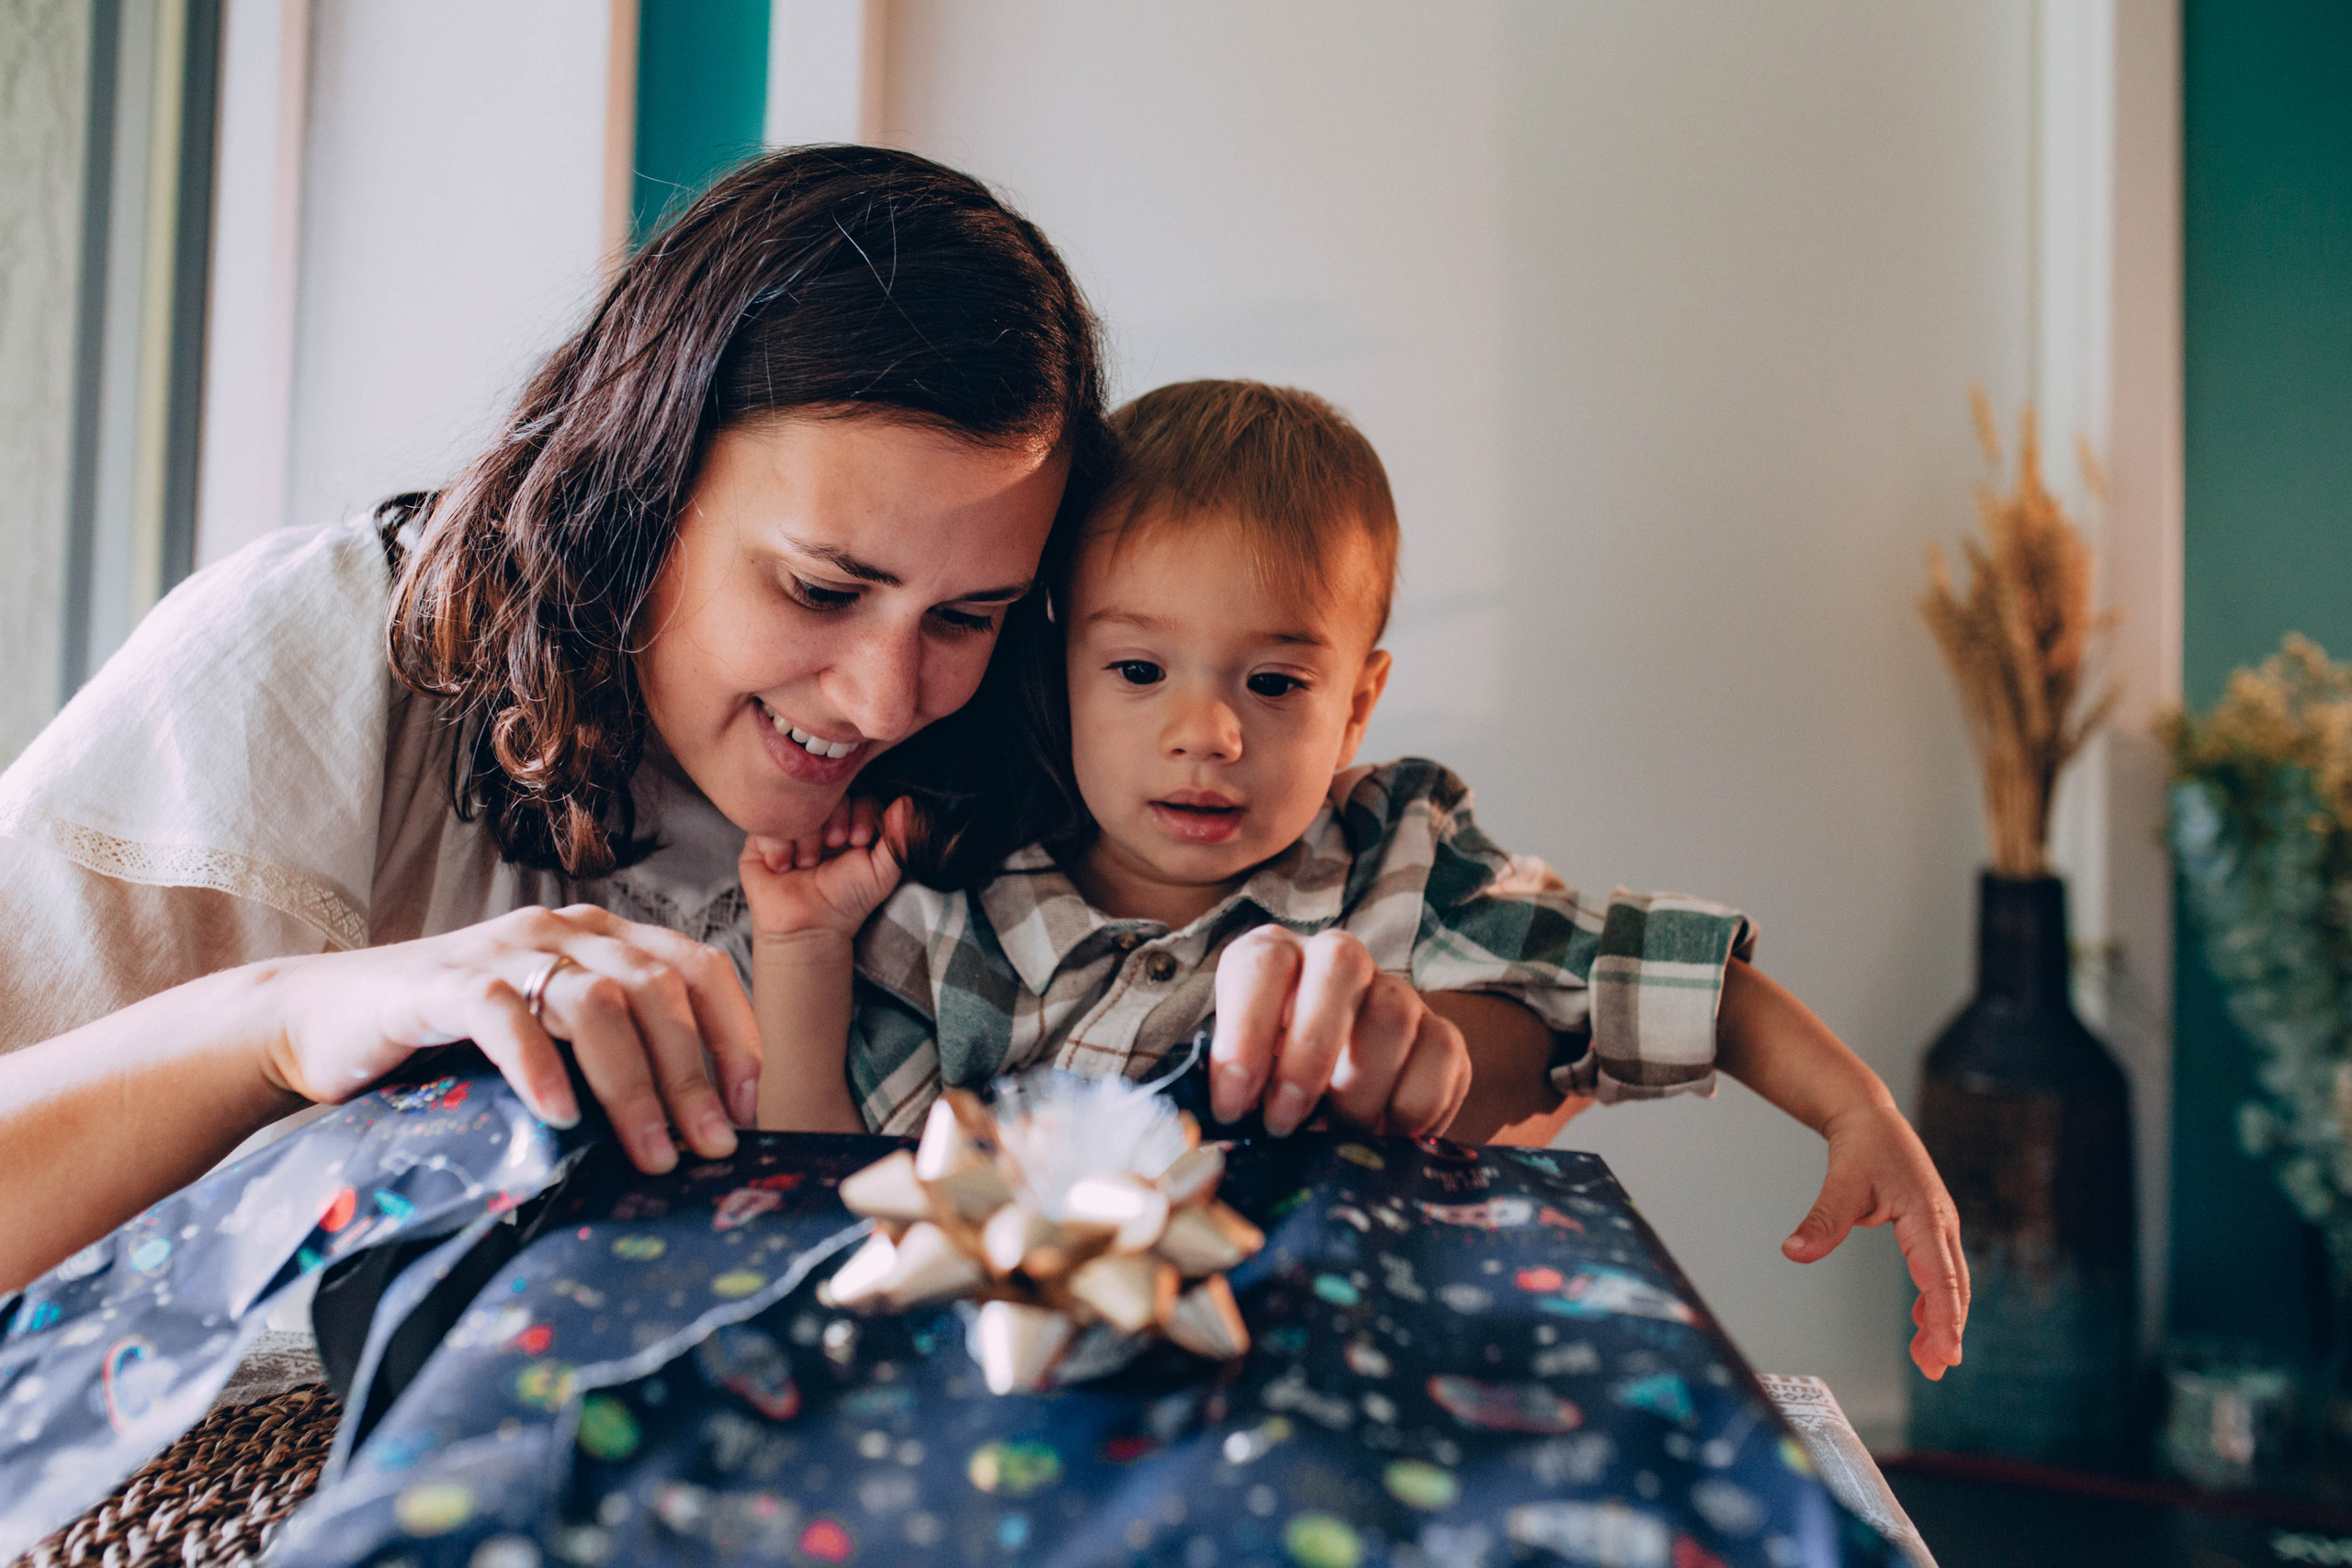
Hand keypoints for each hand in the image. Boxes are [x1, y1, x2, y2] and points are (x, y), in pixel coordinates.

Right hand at [265, 904, 761, 1173]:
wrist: (317, 1021)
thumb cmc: (446, 1045)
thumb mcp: (548, 1043)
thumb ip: (610, 1061)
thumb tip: (692, 1136)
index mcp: (602, 937)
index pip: (699, 967)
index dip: (735, 1034)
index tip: (750, 1107)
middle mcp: (562, 930)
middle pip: (658, 989)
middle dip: (695, 1074)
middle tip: (710, 1148)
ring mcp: (502, 949)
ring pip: (596, 1000)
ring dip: (634, 1083)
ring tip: (651, 1153)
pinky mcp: (440, 982)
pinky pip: (505, 1014)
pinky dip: (540, 1067)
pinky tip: (559, 1118)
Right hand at [740, 796, 909, 940]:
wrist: (809, 927)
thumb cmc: (847, 901)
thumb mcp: (882, 872)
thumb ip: (898, 839)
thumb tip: (907, 803)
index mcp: (848, 821)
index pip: (857, 793)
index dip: (860, 811)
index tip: (860, 840)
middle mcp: (818, 818)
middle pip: (826, 790)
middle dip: (835, 816)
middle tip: (835, 844)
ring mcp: (789, 825)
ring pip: (796, 802)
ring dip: (806, 832)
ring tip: (809, 863)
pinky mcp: (761, 839)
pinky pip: (766, 821)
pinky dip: (779, 844)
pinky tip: (785, 866)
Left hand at [1209, 926, 1471, 1137]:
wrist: (1338, 1088)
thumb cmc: (1270, 1083)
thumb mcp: (1236, 1080)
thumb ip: (1227, 1093)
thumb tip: (1204, 1137)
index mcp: (1274, 958)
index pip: (1262, 964)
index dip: (1244, 1033)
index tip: (1232, 1106)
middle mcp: (1337, 959)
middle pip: (1340, 964)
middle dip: (1309, 1052)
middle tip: (1285, 1122)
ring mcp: (1396, 992)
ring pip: (1394, 1014)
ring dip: (1360, 1090)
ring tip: (1335, 1138)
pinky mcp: (1441, 1033)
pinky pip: (1442, 1057)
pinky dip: (1413, 1109)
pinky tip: (1385, 1137)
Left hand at [1782, 1101, 1969, 1379]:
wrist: (1870, 1117)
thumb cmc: (1862, 1147)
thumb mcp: (1841, 1182)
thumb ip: (1822, 1220)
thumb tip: (1794, 1252)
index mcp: (1927, 1216)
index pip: (1941, 1278)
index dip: (1944, 1319)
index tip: (1945, 1353)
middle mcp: (1942, 1223)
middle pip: (1954, 1287)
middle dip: (1947, 1329)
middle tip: (1937, 1368)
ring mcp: (1940, 1225)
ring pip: (1950, 1281)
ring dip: (1942, 1319)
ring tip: (1929, 1359)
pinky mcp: (1931, 1226)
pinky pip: (1940, 1270)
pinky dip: (1934, 1299)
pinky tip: (1922, 1321)